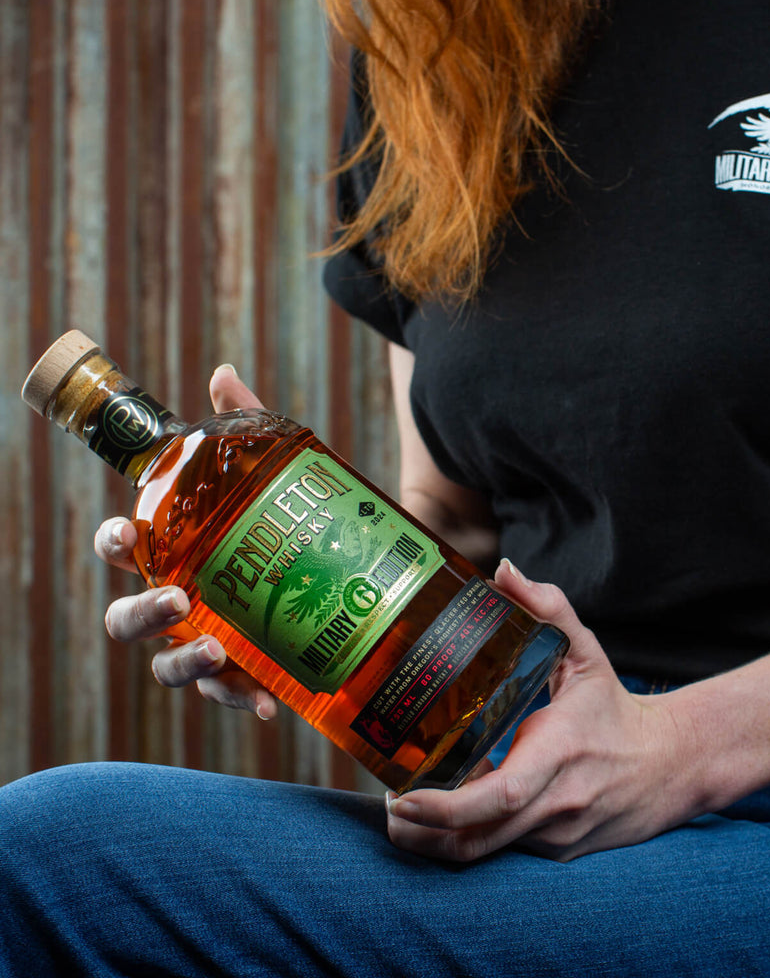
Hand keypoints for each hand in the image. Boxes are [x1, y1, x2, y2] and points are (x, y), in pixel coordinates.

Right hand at [93, 365, 277, 719]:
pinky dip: (245, 700)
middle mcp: (179, 600)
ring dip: (185, 663)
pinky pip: (231, 694)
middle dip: (142, 613)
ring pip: (169, 666)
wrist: (346, 566)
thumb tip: (221, 374)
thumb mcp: (272, 471)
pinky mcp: (246, 672)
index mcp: (173, 550)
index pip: (121, 548)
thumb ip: (244, 428)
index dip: (114, 541)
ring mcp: (207, 640)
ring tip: (221, 653)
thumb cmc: (283, 517)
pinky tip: (270, 704)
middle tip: (177, 601)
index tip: (129, 534)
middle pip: (127, 619)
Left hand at [385, 561, 701, 861]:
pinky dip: (467, 839)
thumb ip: (548, 609)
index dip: (444, 807)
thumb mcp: (587, 653)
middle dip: (419, 833)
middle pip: (474, 842)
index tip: (402, 799)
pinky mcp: (556, 851)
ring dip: (435, 843)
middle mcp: (555, 804)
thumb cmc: (616, 709)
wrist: (671, 766)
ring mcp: (555, 835)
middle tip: (387, 806)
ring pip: (482, 855)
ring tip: (404, 814)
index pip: (499, 796)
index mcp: (558, 754)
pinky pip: (502, 852)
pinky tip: (446, 814)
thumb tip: (503, 571)